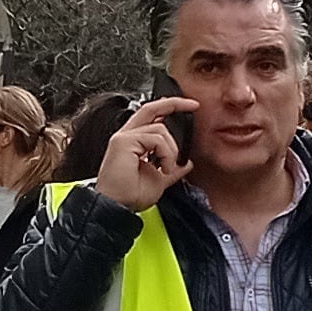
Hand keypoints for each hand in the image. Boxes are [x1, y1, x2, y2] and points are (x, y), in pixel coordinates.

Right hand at [94, 99, 188, 213]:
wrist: (116, 208)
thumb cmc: (128, 196)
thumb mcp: (159, 180)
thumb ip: (172, 169)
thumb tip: (186, 163)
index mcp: (133, 143)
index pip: (152, 116)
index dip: (170, 107)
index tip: (191, 107)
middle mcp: (126, 136)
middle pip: (152, 108)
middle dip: (175, 103)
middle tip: (194, 106)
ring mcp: (123, 138)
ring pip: (160, 128)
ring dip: (171, 150)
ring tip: (167, 168)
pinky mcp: (123, 142)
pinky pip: (155, 138)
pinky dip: (166, 153)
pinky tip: (163, 168)